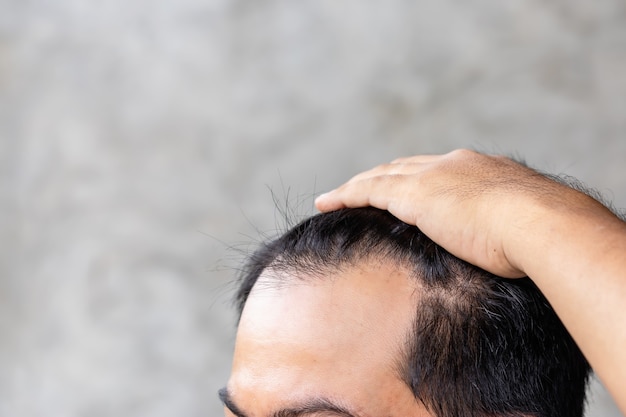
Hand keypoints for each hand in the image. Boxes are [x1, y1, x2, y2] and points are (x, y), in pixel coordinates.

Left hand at [315, 149, 590, 277]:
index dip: (416, 180)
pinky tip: (326, 202)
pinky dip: (345, 194)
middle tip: (362, 188)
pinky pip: (367, 190)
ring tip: (334, 196)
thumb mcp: (526, 229)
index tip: (404, 191)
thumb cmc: (543, 236)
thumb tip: (514, 250)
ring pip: (380, 176)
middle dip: (382, 177)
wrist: (539, 223)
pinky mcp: (412, 195)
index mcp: (480, 170)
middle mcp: (452, 165)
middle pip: (404, 168)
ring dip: (356, 185)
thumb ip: (511, 232)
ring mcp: (431, 177)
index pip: (438, 172)